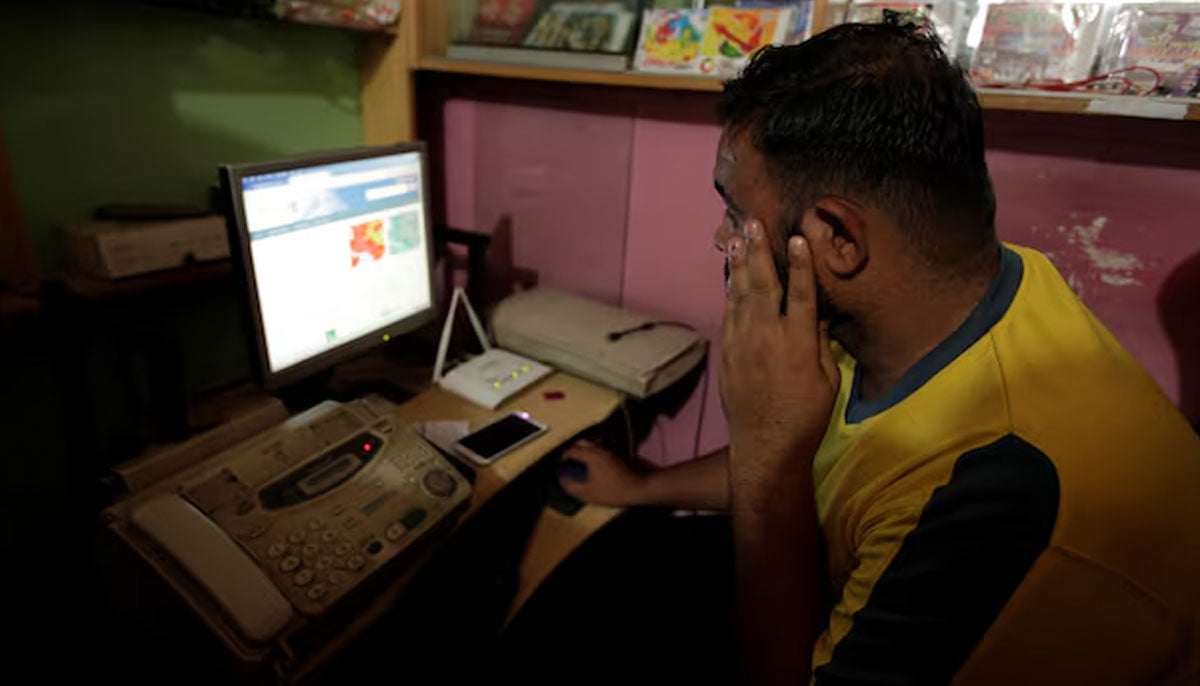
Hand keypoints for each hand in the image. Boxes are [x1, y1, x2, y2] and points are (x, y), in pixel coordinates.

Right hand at [557, 440, 646, 506]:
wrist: (640, 487)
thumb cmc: (613, 490)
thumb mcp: (588, 493)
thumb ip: (572, 486)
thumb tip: (563, 481)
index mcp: (591, 455)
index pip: (572, 450)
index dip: (563, 456)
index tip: (560, 463)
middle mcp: (600, 449)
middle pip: (582, 443)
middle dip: (573, 450)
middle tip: (569, 461)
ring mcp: (610, 451)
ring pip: (593, 446)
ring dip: (585, 451)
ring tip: (581, 464)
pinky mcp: (618, 455)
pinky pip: (601, 451)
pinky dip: (595, 455)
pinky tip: (596, 467)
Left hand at [720, 220, 839, 483]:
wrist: (765, 446)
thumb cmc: (806, 417)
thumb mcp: (828, 381)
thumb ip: (821, 344)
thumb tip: (818, 315)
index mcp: (799, 342)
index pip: (803, 294)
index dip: (802, 264)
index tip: (798, 236)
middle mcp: (767, 337)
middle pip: (763, 284)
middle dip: (759, 250)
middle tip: (752, 222)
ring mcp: (743, 343)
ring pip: (739, 295)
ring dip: (739, 264)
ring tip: (736, 237)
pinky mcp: (727, 353)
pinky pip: (729, 314)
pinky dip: (730, 291)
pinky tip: (731, 274)